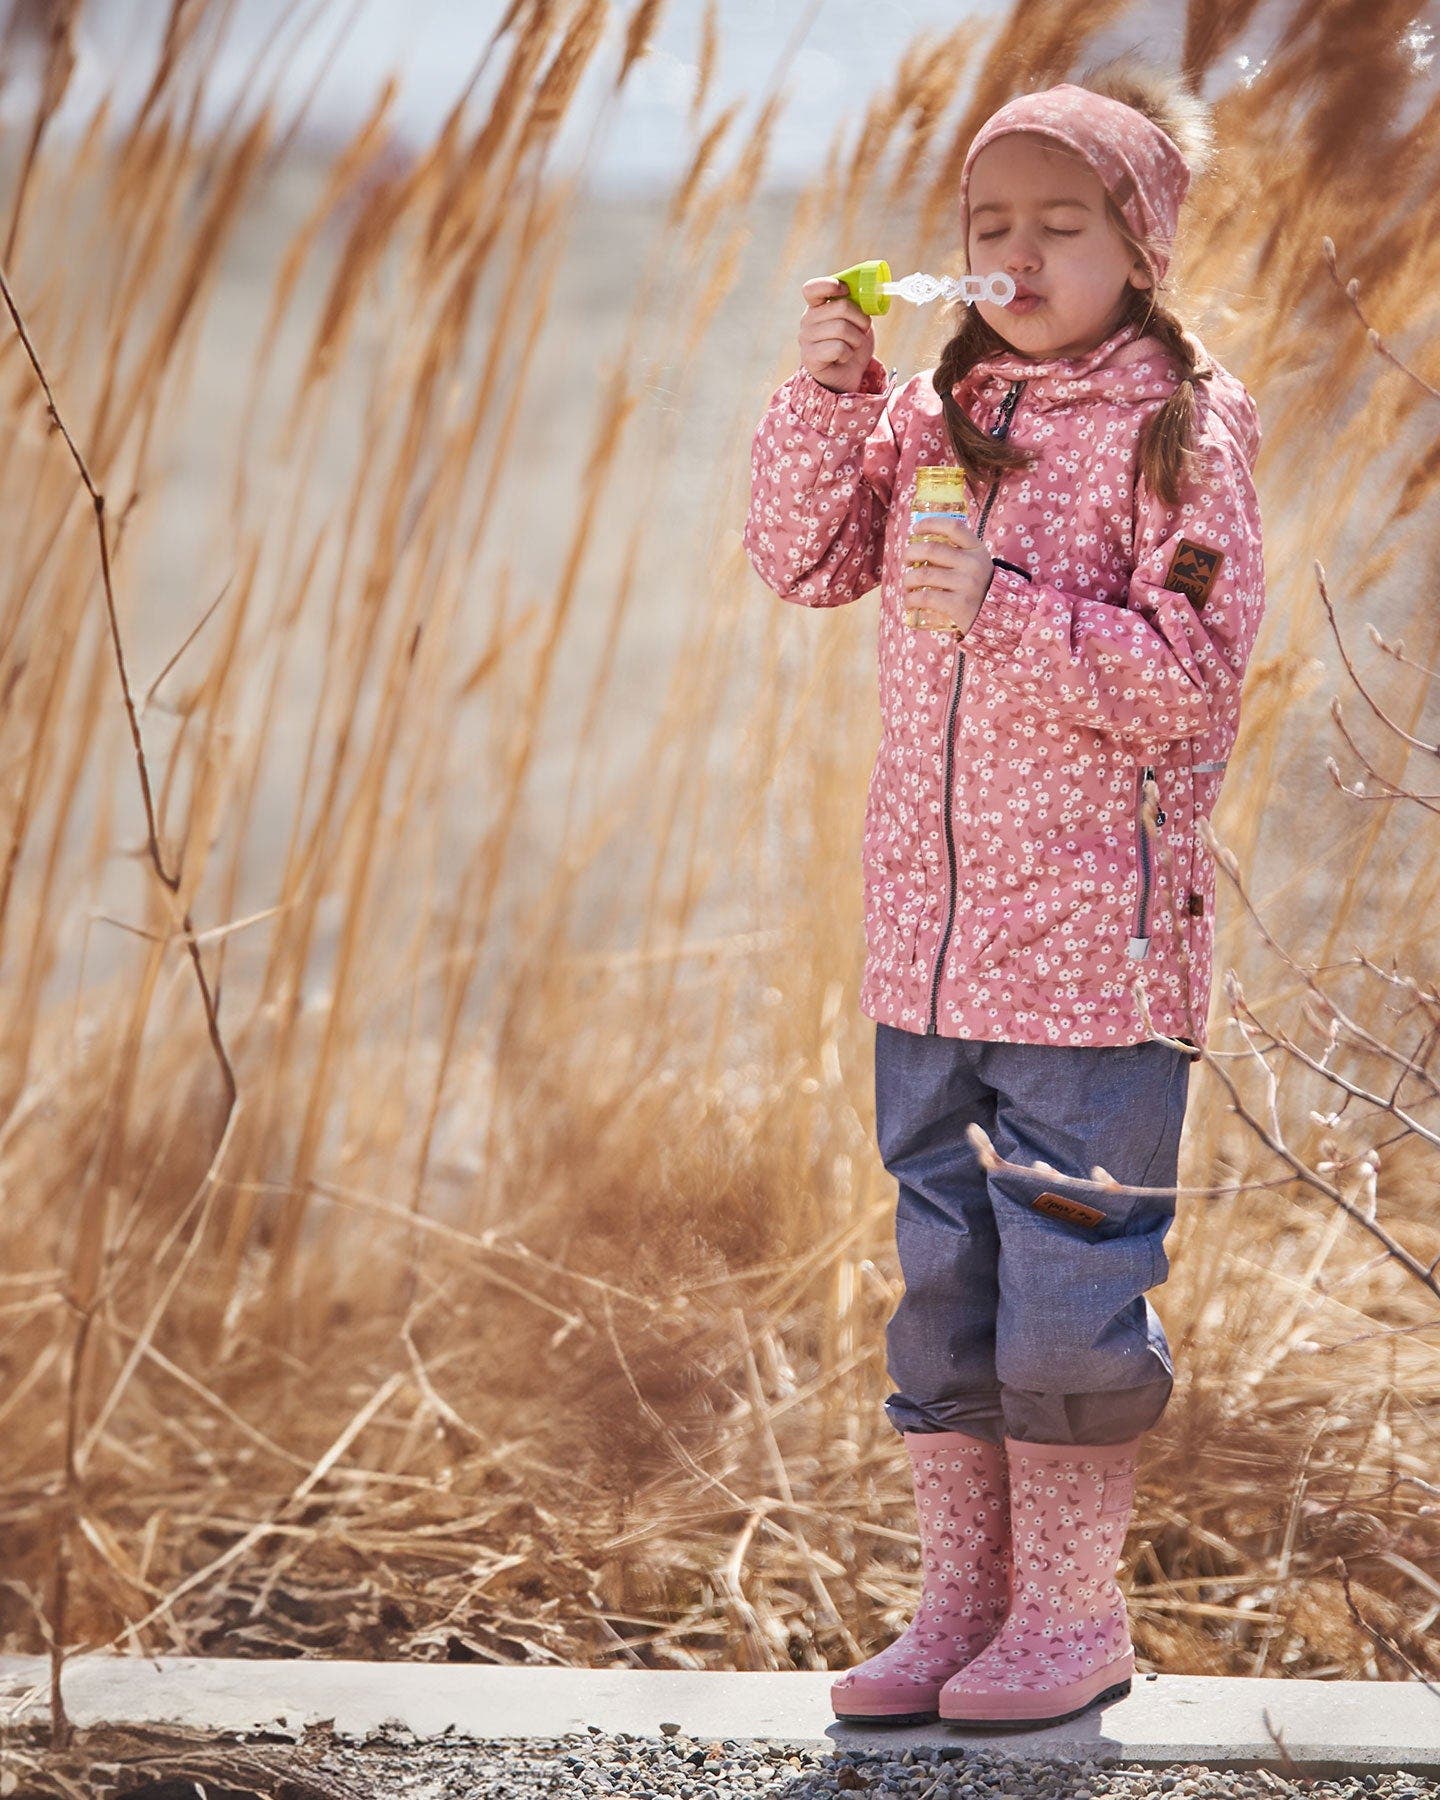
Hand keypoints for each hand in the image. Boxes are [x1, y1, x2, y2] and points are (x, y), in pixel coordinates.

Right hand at [798, 276, 875, 392]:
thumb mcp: (858, 318)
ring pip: (841, 328)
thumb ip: (858, 303)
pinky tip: (843, 358)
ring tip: (853, 346)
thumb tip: (868, 290)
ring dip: (856, 339)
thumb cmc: (853, 343)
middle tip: (863, 329)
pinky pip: (838, 348)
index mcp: (817, 306)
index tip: (846, 290)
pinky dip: (848, 353)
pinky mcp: (809, 358)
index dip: (830, 285)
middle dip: (861, 319)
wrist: (849, 374)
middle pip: (841, 307)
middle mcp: (807, 320)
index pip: (813, 288)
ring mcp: (806, 339)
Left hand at [901, 513, 993, 634]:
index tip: (915, 528)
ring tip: (908, 584)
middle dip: (910, 553)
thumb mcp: (976, 564)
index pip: (953, 527)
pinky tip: (909, 601)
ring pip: (923, 575)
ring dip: (907, 579)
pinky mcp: (958, 605)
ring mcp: (966, 585)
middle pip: (931, 550)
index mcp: (976, 549)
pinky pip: (925, 597)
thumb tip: (921, 544)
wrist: (996, 616)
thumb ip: (957, 552)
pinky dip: (911, 599)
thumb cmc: (978, 587)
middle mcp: (973, 564)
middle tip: (906, 561)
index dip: (930, 523)